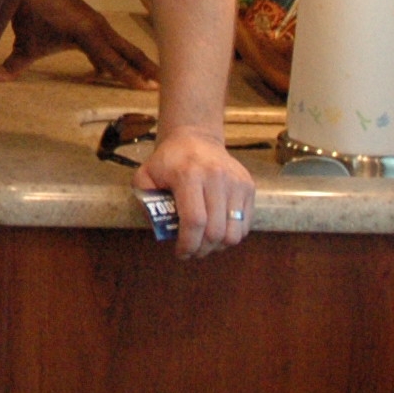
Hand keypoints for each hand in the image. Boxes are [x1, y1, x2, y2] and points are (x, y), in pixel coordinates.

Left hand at [0, 0, 158, 86]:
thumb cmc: (29, 15)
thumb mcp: (23, 44)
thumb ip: (11, 66)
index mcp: (86, 34)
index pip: (111, 61)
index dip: (127, 76)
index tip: (144, 87)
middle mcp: (98, 27)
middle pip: (126, 52)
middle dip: (144, 68)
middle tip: (162, 84)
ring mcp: (98, 24)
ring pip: (123, 47)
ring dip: (138, 62)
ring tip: (155, 78)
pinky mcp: (94, 23)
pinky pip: (112, 44)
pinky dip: (121, 56)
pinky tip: (126, 72)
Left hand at [134, 129, 254, 258]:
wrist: (196, 139)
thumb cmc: (168, 162)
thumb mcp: (145, 176)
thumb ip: (145, 202)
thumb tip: (159, 229)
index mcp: (189, 174)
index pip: (194, 221)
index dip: (188, 244)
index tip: (180, 253)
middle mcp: (216, 177)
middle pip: (215, 231)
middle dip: (202, 249)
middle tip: (192, 252)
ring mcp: (236, 182)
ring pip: (234, 232)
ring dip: (218, 246)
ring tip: (205, 243)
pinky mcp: (248, 186)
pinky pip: (245, 225)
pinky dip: (231, 235)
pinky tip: (217, 230)